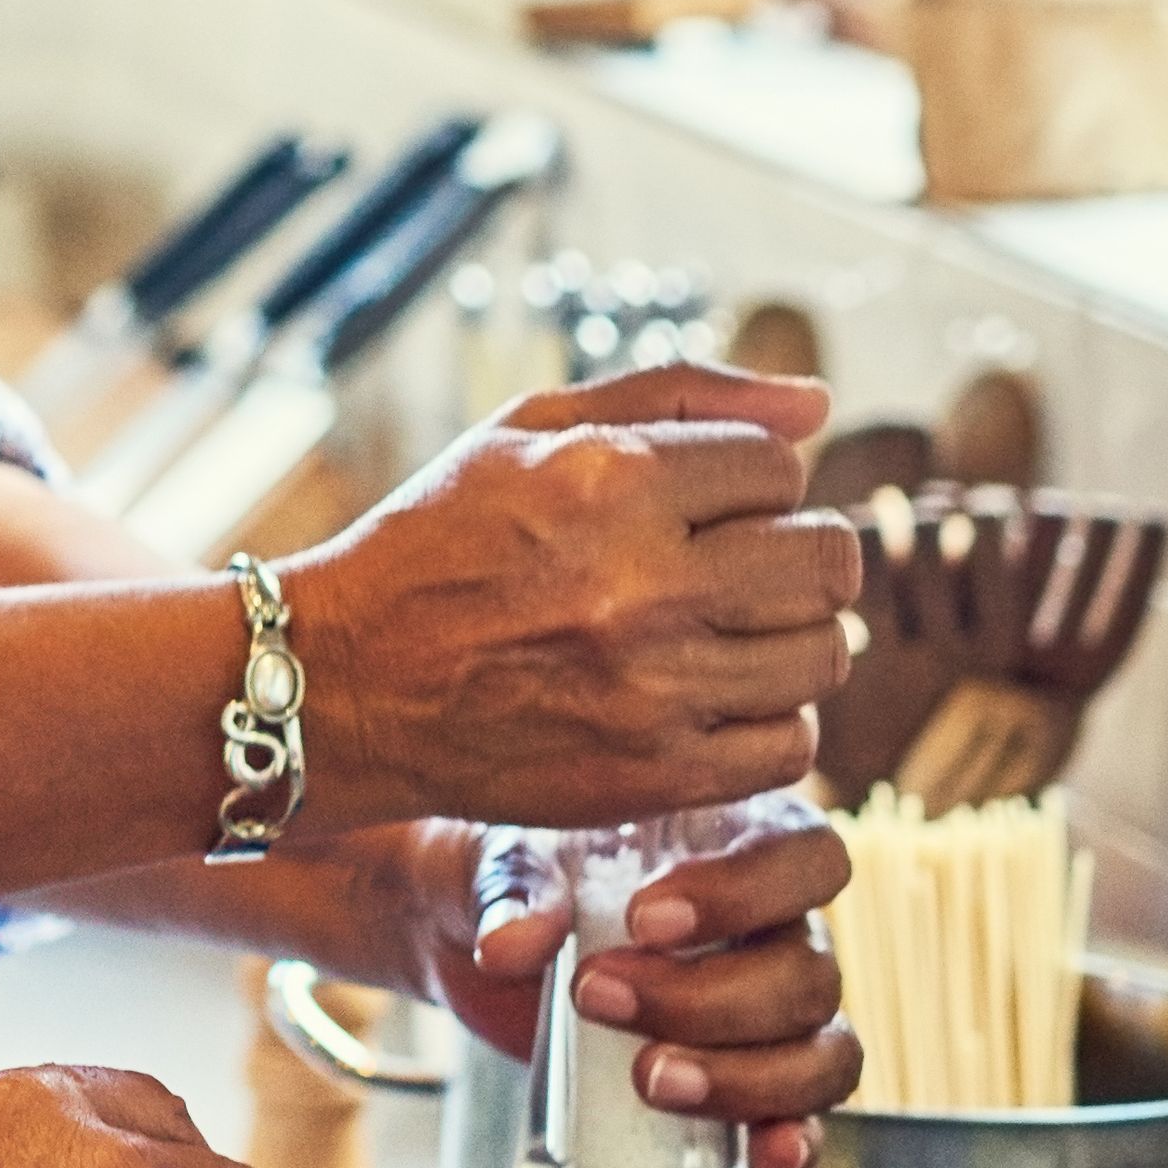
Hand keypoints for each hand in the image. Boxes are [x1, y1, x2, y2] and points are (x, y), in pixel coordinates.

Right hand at [280, 364, 857, 832]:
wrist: (341, 682)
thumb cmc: (434, 544)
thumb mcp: (526, 431)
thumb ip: (675, 393)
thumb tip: (817, 403)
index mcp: (611, 480)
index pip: (780, 470)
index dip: (751, 485)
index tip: (705, 507)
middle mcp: (643, 583)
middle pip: (826, 562)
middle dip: (795, 555)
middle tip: (740, 570)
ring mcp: (654, 688)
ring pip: (821, 655)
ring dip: (784, 640)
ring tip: (718, 635)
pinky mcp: (655, 774)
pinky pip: (792, 747)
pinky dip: (767, 723)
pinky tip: (708, 699)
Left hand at [392, 806, 864, 1167]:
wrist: (467, 941)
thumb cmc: (508, 876)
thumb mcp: (499, 863)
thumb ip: (511, 891)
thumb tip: (514, 945)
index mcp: (745, 843)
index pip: (808, 857)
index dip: (746, 894)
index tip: (645, 921)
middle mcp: (780, 928)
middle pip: (809, 973)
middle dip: (708, 1001)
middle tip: (597, 998)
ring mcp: (772, 1013)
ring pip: (821, 1053)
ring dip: (746, 1078)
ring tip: (649, 1080)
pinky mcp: (744, 1083)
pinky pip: (804, 1116)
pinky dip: (792, 1140)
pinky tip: (763, 1156)